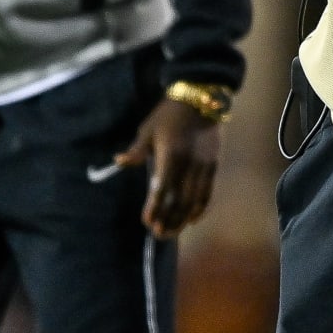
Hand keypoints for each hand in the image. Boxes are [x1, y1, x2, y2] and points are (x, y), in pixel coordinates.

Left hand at [114, 97, 220, 238]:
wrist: (201, 98)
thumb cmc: (169, 114)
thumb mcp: (149, 128)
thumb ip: (137, 150)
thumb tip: (119, 162)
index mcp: (171, 154)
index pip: (162, 188)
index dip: (154, 207)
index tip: (147, 221)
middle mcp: (189, 164)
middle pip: (179, 200)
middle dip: (168, 219)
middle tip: (158, 234)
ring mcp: (204, 166)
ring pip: (194, 200)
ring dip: (183, 219)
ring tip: (173, 232)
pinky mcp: (213, 165)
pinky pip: (208, 192)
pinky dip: (201, 208)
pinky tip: (193, 220)